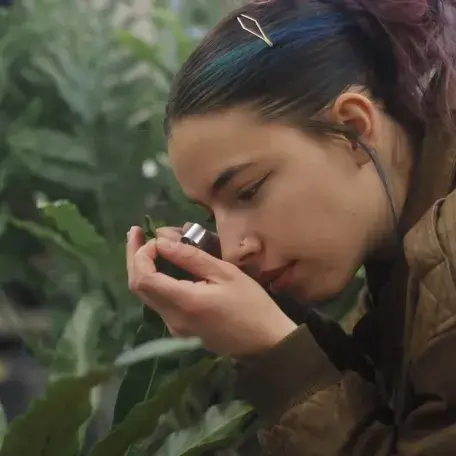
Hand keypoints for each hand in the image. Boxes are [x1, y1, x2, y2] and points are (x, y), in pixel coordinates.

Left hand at [126, 226, 296, 356]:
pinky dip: (154, 281)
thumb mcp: (225, 273)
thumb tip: (162, 242)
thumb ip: (190, 257)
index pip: (144, 277)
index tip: (155, 237)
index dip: (141, 253)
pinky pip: (158, 303)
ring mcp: (174, 328)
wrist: (265, 342)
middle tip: (135, 231)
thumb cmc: (251, 304)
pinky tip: (161, 266)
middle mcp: (172, 318)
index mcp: (184, 302)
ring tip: (146, 244)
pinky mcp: (180, 331)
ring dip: (142, 269)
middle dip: (133, 257)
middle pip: (138, 287)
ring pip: (145, 295)